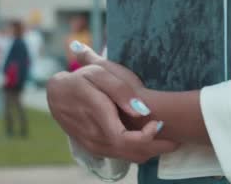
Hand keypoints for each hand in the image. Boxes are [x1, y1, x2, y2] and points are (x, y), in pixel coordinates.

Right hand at [46, 41, 177, 162]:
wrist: (56, 94)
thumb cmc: (79, 79)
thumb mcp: (99, 73)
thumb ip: (120, 90)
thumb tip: (141, 111)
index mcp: (98, 117)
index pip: (128, 140)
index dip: (148, 137)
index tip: (158, 123)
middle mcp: (95, 137)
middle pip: (132, 153)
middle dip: (157, 148)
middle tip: (175, 137)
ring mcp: (93, 145)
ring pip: (127, 157)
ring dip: (149, 151)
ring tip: (165, 138)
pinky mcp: (94, 148)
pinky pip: (120, 155)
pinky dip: (136, 151)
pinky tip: (147, 140)